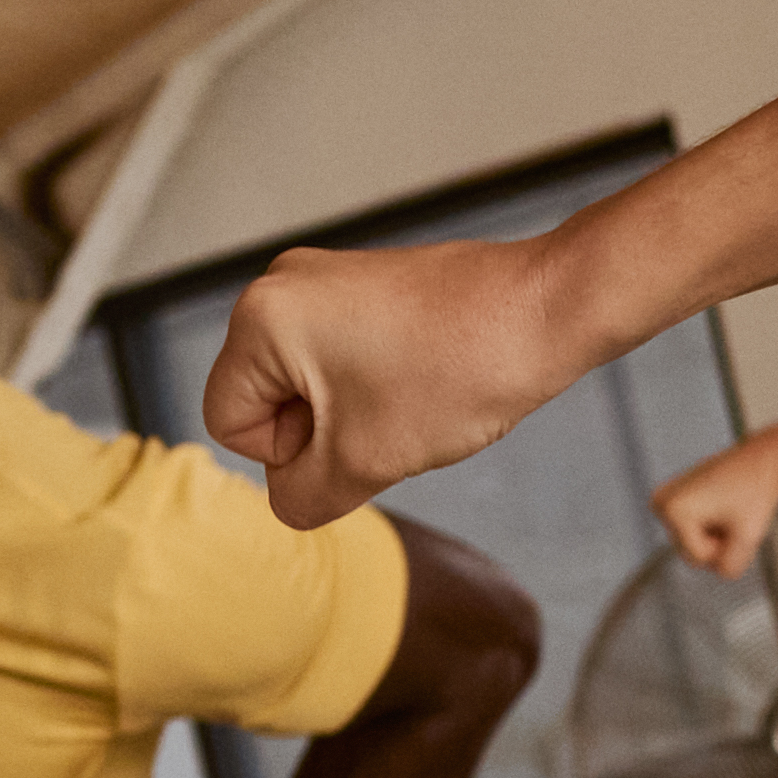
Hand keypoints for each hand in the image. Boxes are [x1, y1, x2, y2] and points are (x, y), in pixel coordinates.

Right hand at [204, 233, 587, 529]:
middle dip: (322, 432)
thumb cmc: (461, 371)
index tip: (354, 433)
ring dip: (353, 414)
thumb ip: (302, 496)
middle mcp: (283, 284)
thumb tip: (291, 498)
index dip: (288, 454)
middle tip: (389, 421)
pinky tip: (427, 382)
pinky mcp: (369, 284)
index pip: (229, 422)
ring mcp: (328, 279)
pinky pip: (343, 358)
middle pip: (265, 400)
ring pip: (309, 385)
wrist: (549, 311)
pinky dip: (378, 386)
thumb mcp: (364, 460)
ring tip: (414, 399)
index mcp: (261, 318)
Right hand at [653, 435, 777, 572]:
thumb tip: (719, 572)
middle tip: (734, 515)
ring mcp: (662, 500)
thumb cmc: (756, 495)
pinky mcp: (670, 499)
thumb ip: (730, 567)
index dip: (724, 546)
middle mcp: (661, 503)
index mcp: (673, 510)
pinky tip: (721, 506)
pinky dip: (711, 527)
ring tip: (729, 510)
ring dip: (715, 536)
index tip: (736, 519)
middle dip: (717, 543)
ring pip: (692, 545)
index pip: (699, 558)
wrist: (761, 462)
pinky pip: (692, 533)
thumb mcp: (748, 538)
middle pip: (691, 554)